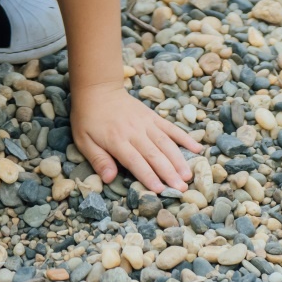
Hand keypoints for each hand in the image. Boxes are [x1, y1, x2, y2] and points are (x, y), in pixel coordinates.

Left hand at [72, 83, 202, 192]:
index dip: (148, 176)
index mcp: (117, 140)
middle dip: (169, 173)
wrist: (99, 90)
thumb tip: (109, 178)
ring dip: (179, 160)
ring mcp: (147, 123)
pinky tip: (197, 148)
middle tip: (181, 188)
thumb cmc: (88, 119)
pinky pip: (171, 128)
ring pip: (166, 143)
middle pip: (155, 155)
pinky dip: (185, 138)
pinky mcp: (153, 117)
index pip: (136, 162)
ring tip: (189, 175)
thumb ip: (98, 160)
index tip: (160, 190)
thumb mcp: (84, 141)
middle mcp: (135, 132)